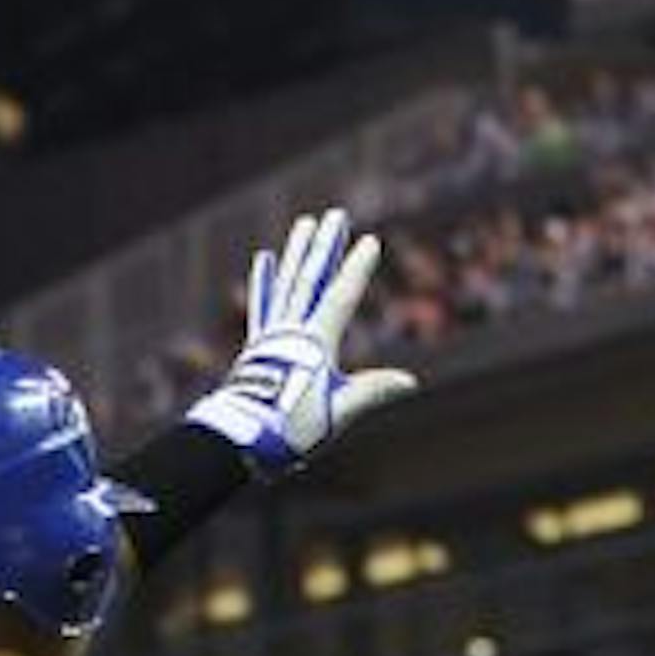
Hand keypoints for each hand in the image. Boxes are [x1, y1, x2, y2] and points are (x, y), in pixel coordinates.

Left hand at [187, 207, 417, 473]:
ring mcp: (272, 335)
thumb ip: (371, 391)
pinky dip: (264, 282)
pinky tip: (266, 258)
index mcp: (316, 343)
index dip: (356, 269)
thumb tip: (409, 382)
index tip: (370, 242)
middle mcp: (292, 331)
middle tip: (335, 215)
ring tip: (305, 224)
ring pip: (287, 284)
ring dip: (297, 252)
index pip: (340, 297)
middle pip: (311, 279)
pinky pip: (262, 306)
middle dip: (325, 246)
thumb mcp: (338, 412)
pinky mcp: (257, 345)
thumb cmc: (293, 429)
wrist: (245, 439)